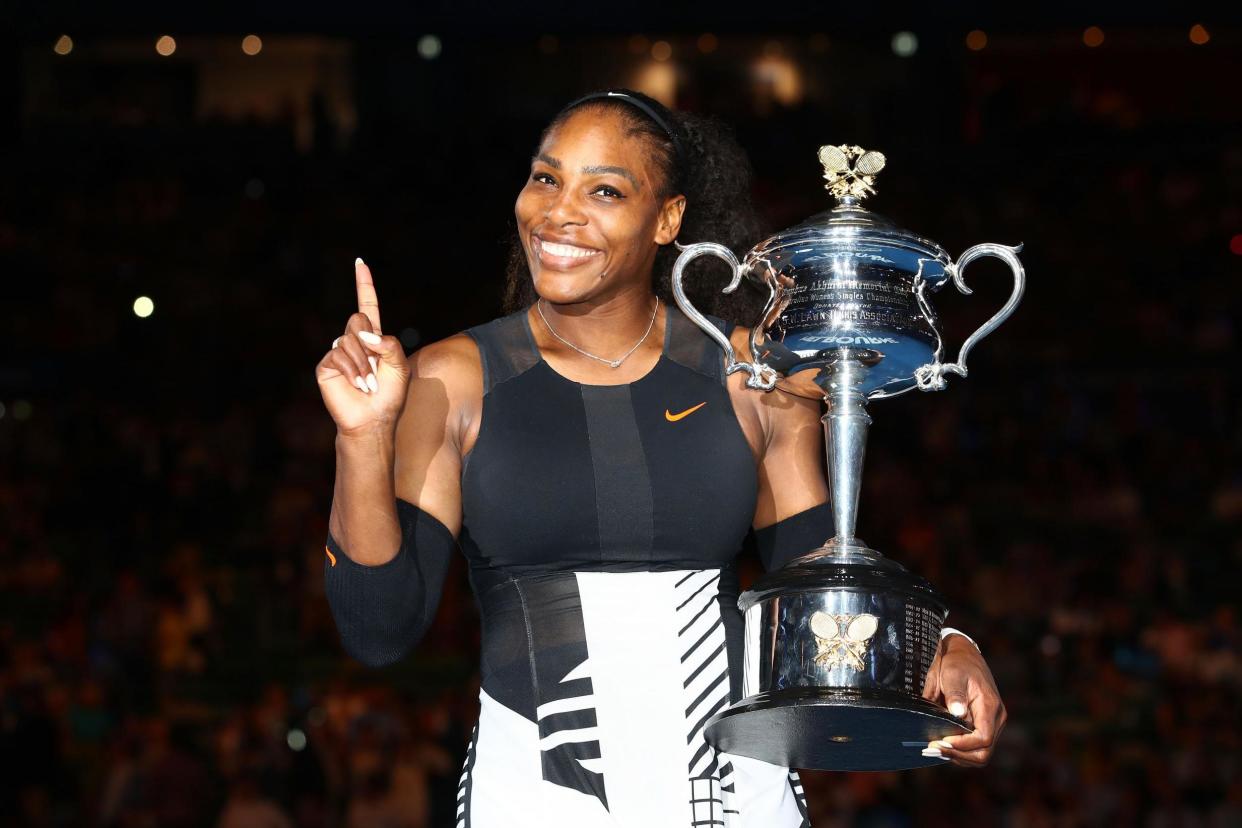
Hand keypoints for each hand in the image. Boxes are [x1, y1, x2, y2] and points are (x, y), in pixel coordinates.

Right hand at [316, 259, 410, 436]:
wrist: (373, 420)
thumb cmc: (389, 396)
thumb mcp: (400, 366)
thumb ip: (389, 344)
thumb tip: (364, 333)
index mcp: (373, 338)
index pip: (367, 305)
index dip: (364, 285)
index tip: (360, 263)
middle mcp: (354, 341)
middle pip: (358, 319)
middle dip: (370, 342)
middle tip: (376, 369)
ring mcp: (338, 351)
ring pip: (349, 338)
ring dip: (364, 363)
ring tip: (369, 384)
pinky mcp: (326, 365)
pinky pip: (338, 353)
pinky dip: (352, 369)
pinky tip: (359, 385)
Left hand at [920, 633, 1006, 766]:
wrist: (964, 654)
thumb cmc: (957, 663)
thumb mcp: (952, 673)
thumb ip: (955, 693)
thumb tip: (958, 713)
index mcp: (990, 706)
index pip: (983, 738)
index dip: (962, 745)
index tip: (941, 741)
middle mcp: (996, 719)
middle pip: (984, 752)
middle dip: (959, 755)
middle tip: (934, 749)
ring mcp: (991, 723)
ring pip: (980, 754)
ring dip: (958, 756)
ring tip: (935, 748)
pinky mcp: (983, 725)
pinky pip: (975, 747)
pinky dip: (959, 751)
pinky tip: (942, 744)